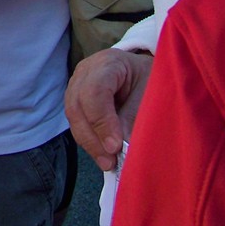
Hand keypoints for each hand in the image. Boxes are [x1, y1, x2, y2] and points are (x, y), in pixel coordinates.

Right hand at [64, 48, 153, 170]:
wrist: (143, 71)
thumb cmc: (149, 79)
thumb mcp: (151, 92)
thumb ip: (134, 116)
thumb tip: (122, 147)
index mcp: (108, 63)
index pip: (95, 90)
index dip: (102, 120)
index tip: (116, 145)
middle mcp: (86, 72)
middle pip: (78, 105)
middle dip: (93, 137)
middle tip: (111, 161)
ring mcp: (77, 85)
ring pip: (73, 117)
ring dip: (89, 143)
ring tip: (108, 163)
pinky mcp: (76, 101)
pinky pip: (77, 123)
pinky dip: (89, 141)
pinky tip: (103, 155)